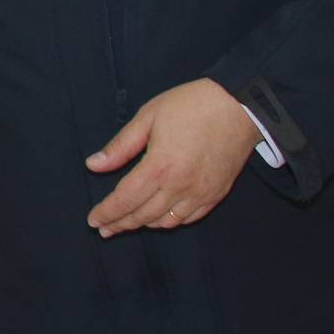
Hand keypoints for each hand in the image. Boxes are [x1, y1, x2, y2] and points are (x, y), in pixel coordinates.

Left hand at [84, 78, 261, 236]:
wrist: (240, 105)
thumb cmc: (191, 105)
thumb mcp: (148, 116)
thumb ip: (121, 146)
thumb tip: (93, 165)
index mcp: (159, 166)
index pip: (125, 199)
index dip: (107, 212)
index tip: (93, 220)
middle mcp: (180, 186)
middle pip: (143, 215)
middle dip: (120, 224)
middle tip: (104, 229)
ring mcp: (200, 193)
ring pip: (166, 222)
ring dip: (144, 225)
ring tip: (127, 224)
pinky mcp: (216, 194)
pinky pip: (189, 218)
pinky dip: (170, 222)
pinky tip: (159, 219)